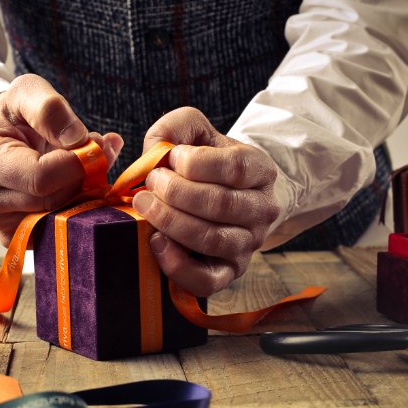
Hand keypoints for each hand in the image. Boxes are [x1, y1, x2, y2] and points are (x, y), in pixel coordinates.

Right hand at [0, 74, 122, 245]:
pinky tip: (74, 188)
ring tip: (83, 167)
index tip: (94, 144)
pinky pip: (55, 233)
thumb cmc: (13, 114)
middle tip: (97, 153)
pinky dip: (74, 212)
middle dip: (84, 178)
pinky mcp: (15, 236)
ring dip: (83, 194)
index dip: (77, 164)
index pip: (41, 177)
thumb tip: (78, 140)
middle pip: (54, 201)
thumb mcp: (28, 92)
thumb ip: (51, 109)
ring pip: (59, 219)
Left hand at [132, 107, 281, 296]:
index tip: (171, 158)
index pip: (235, 167)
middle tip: (149, 184)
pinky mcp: (229, 272)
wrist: (227, 197)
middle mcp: (262, 210)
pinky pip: (206, 280)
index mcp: (260, 170)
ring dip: (170, 222)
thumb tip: (156, 149)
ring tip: (145, 206)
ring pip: (211, 239)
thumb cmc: (206, 163)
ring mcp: (248, 244)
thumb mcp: (196, 134)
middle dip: (175, 193)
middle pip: (220, 204)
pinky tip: (156, 243)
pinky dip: (177, 265)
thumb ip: (176, 128)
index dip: (196, 164)